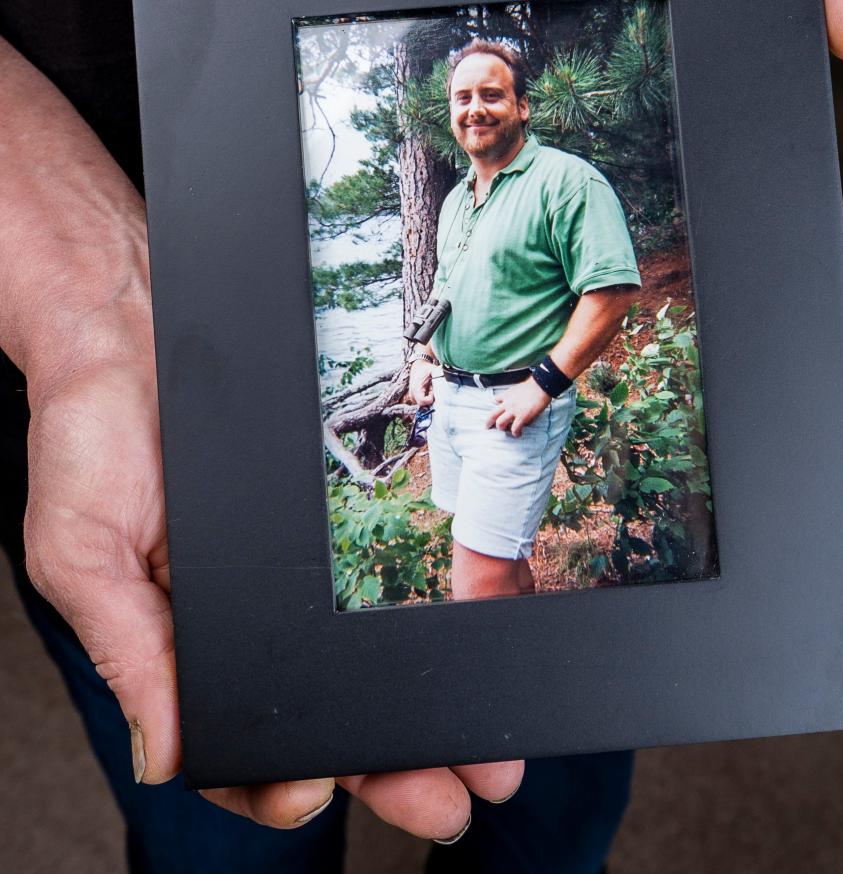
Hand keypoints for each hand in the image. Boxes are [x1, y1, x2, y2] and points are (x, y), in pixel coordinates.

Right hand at [23, 347, 520, 836]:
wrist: (132, 334)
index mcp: (168, 643)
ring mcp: (273, 576)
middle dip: (381, 768)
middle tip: (447, 798)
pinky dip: (400, 630)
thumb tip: (166, 754)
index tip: (320, 795)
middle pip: (311, 715)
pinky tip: (445, 655)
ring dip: (409, 711)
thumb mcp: (81, 553)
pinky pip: (356, 588)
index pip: (229, 740)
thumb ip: (128, 654)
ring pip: (347, 666)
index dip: (276, 781)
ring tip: (471, 749)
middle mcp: (231, 620)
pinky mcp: (307, 526)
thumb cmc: (87, 436)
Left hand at [485, 378, 551, 435]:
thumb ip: (513, 394)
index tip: (495, 412)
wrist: (541, 386)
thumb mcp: (517, 388)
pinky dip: (515, 433)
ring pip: (500, 423)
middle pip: (492, 415)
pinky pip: (515, 428)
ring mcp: (513, 411)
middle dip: (488, 422)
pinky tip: (518, 434)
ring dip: (502, 428)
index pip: (495, 401)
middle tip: (488, 427)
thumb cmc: (532, 386)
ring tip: (506, 430)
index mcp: (506, 395)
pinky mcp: (522, 417)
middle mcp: (507, 404)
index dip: (495, 406)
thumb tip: (515, 399)